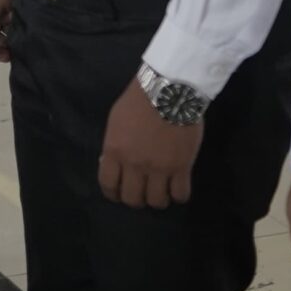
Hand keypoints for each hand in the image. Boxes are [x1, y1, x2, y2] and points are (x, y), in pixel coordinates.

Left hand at [99, 76, 201, 208]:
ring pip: (157, 201)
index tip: (119, 193)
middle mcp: (135, 164)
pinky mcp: (182, 167)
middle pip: (133, 199)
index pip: (108, 185)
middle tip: (142, 192)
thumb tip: (112, 164)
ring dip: (158, 199)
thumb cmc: (139, 101)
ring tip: (161, 190)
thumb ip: (114, 146)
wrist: (169, 89)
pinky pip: (181, 194)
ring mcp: (159, 168)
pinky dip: (179, 195)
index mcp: (115, 151)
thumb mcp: (115, 122)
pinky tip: (178, 187)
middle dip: (136, 199)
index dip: (113, 194)